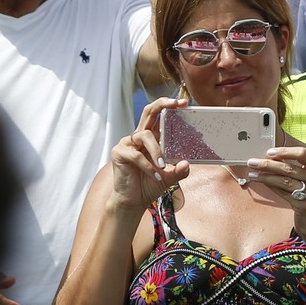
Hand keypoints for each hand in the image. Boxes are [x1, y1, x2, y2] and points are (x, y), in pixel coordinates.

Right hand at [109, 97, 189, 211]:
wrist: (133, 201)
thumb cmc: (149, 185)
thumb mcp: (170, 177)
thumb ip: (179, 170)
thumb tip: (186, 163)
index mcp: (151, 137)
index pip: (159, 116)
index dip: (169, 106)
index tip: (184, 103)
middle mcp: (138, 136)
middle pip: (148, 112)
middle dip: (162, 105)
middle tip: (176, 105)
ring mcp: (128, 143)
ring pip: (145, 135)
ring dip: (157, 151)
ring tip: (163, 166)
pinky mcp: (119, 153)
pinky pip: (136, 154)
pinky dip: (148, 166)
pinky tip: (155, 176)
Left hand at [246, 146, 305, 243]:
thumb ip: (295, 170)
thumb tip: (270, 159)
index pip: (303, 154)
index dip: (285, 151)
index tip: (269, 152)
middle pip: (289, 168)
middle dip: (267, 164)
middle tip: (252, 162)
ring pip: (284, 181)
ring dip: (265, 176)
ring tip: (252, 174)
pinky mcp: (305, 206)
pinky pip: (283, 193)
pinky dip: (270, 186)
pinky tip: (261, 182)